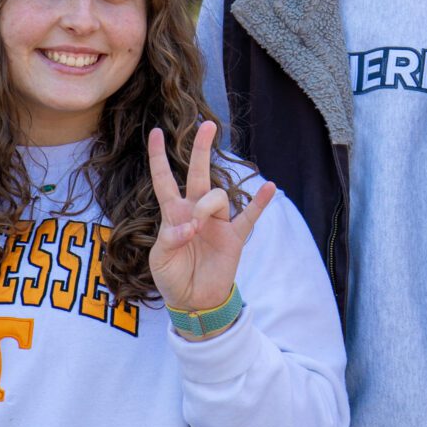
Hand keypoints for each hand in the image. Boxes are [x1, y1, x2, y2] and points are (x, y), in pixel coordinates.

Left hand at [147, 121, 275, 311]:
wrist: (194, 302)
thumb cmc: (172, 278)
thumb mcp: (160, 260)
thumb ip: (170, 239)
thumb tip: (190, 225)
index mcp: (173, 214)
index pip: (165, 179)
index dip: (158, 157)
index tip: (155, 132)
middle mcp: (196, 212)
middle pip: (199, 173)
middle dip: (201, 149)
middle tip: (208, 125)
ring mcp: (217, 222)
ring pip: (217, 196)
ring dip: (206, 206)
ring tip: (198, 229)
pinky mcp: (234, 237)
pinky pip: (250, 216)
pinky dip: (260, 202)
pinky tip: (271, 188)